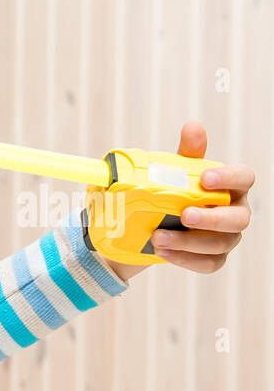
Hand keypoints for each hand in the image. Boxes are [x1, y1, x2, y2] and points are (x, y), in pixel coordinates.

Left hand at [149, 121, 254, 274]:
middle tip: (184, 215)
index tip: (205, 178)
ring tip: (158, 238)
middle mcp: (235, 211)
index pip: (245, 178)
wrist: (146, 228)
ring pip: (222, 243)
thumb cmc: (170, 194)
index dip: (229, 178)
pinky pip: (209, 264)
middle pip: (239, 217)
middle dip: (212, 218)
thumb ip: (187, 154)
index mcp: (231, 186)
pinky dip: (186, 259)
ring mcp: (227, 237)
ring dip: (190, 242)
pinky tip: (163, 253)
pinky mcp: (214, 258)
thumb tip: (193, 126)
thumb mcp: (174, 174)